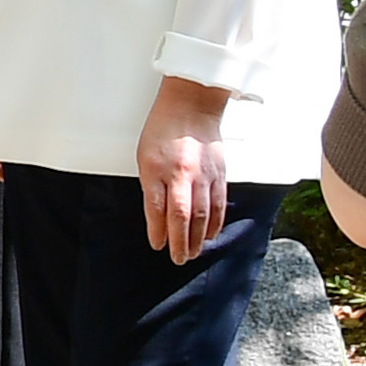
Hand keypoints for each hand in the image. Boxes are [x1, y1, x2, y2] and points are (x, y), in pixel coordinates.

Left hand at [138, 78, 232, 261]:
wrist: (191, 107)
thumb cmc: (162, 130)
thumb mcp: (144, 156)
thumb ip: (151, 185)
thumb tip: (156, 215)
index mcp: (157, 168)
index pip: (157, 208)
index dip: (158, 231)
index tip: (157, 245)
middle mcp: (182, 174)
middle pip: (182, 216)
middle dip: (180, 242)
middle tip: (178, 259)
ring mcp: (203, 174)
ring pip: (203, 214)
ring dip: (198, 238)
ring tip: (193, 253)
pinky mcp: (220, 174)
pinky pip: (219, 204)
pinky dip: (215, 223)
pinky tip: (210, 234)